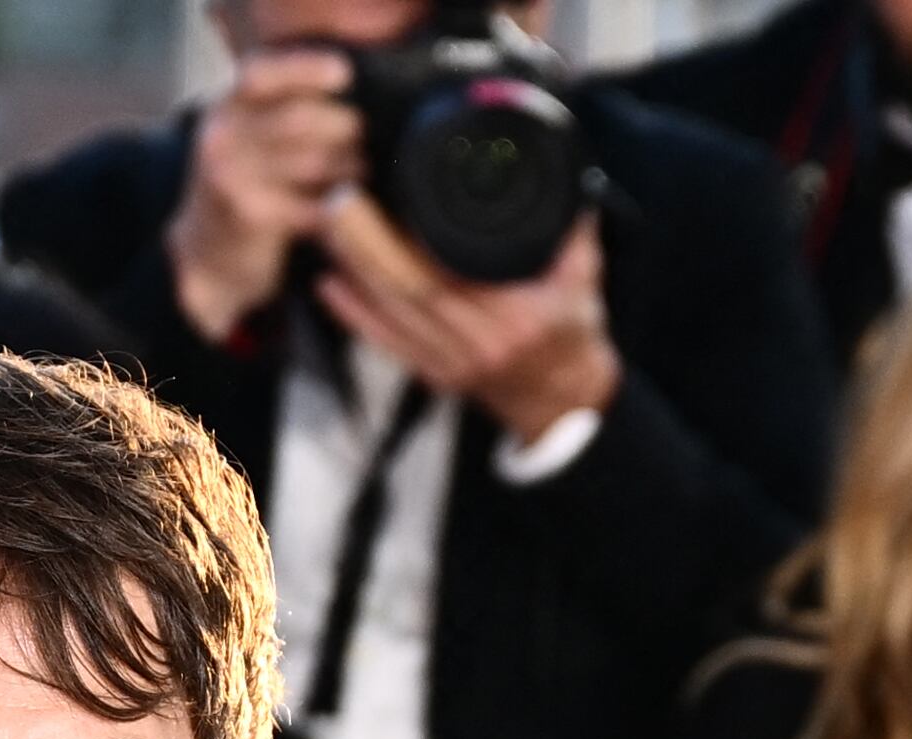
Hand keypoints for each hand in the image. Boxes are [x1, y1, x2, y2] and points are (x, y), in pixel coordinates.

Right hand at [164, 47, 360, 344]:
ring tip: (358, 170)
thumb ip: (284, 103)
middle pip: (300, 118)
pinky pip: (312, 205)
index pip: (264, 73)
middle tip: (362, 139)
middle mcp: (221, 136)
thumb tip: (352, 83)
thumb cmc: (246, 183)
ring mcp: (229, 177)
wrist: (206, 255)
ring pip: (313, 161)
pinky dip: (338, 205)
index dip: (306, 68)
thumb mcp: (249, 133)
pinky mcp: (247, 216)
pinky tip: (343, 204)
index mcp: (225, 106)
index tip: (343, 75)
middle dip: (345, 126)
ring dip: (349, 166)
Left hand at [317, 195, 620, 444]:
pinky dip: (353, 313)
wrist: (563, 399)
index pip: (449, 276)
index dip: (409, 241)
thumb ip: (570, 225)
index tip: (386, 197)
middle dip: (367, 244)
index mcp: (516, 318)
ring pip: (390, 315)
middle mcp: (480, 344)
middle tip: (341, 201)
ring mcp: (452, 365)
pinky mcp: (432, 375)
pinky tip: (329, 283)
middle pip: (408, 290)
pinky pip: (385, 342)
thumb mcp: (583, 275)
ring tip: (329, 228)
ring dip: (354, 270)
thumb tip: (562, 166)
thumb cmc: (571, 331)